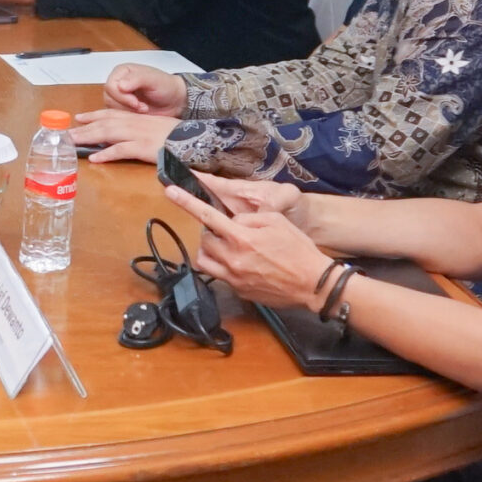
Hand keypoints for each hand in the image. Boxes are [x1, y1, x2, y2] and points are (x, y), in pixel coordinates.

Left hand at [68, 108, 179, 161]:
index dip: (93, 115)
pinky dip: (107, 154)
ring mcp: (139, 135)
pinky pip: (121, 150)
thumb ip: (141, 129)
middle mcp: (135, 123)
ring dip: (88, 137)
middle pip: (104, 123)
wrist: (196, 139)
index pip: (111, 114)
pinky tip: (95, 158)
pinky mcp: (143, 147)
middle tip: (66, 133)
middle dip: (84, 128)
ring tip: (73, 142)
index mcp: (138, 118)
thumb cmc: (178, 135)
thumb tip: (127, 136)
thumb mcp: (157, 126)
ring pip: (108, 133)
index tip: (78, 117)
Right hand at [100, 63, 184, 115]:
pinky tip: (140, 115)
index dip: (122, 97)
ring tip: (143, 109)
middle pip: (109, 98)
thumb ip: (136, 79)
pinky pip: (117, 117)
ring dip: (128, 112)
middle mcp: (117, 84)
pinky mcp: (121, 110)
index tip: (137, 102)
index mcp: (121, 72)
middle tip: (142, 107)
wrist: (175, 101)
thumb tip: (120, 85)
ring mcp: (118, 98)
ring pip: (111, 109)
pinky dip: (128, 118)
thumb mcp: (153, 79)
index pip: (110, 86)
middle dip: (126, 106)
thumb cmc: (166, 87)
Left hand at [161, 183, 334, 312]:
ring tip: (228, 247)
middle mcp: (232, 258)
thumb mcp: (275, 222)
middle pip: (204, 240)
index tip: (168, 191)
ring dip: (211, 250)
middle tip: (229, 231)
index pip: (206, 215)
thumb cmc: (298, 249)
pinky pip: (218, 275)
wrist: (313, 283)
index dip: (186, 202)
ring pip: (204, 259)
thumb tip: (232, 223)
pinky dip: (222, 266)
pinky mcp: (238, 291)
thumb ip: (248, 218)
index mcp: (242, 237)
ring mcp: (233, 277)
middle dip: (211, 232)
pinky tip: (241, 263)